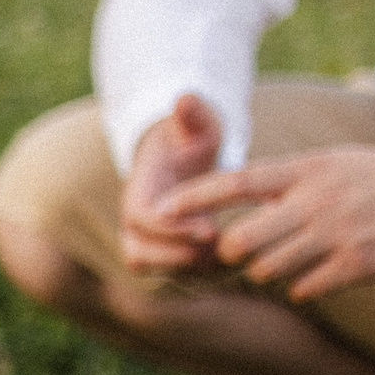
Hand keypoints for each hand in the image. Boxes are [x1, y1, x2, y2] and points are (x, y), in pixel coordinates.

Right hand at [120, 93, 223, 274]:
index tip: (212, 227)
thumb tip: (185, 97)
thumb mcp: (198, 125)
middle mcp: (134, 223)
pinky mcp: (166, 256)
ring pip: (157, 271)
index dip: (172, 229)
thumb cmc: (192, 140)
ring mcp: (148, 242)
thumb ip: (194, 115)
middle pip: (140, 255)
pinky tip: (239, 262)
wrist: (182, 158)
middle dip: (182, 256)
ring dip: (193, 270)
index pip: (141, 220)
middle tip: (226, 250)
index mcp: (138, 192)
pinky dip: (204, 276)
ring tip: (234, 258)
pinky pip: (177, 276)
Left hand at [157, 144, 374, 301]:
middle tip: (241, 252)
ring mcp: (339, 234)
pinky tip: (316, 277)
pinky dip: (302, 287)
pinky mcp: (359, 264)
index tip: (160, 209)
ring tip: (285, 261)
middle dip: (232, 253)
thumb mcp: (332, 164)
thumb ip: (286, 178)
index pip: (237, 181)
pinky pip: (303, 288)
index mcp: (308, 169)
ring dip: (266, 271)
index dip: (194, 196)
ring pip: (266, 269)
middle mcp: (318, 200)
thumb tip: (230, 192)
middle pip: (240, 240)